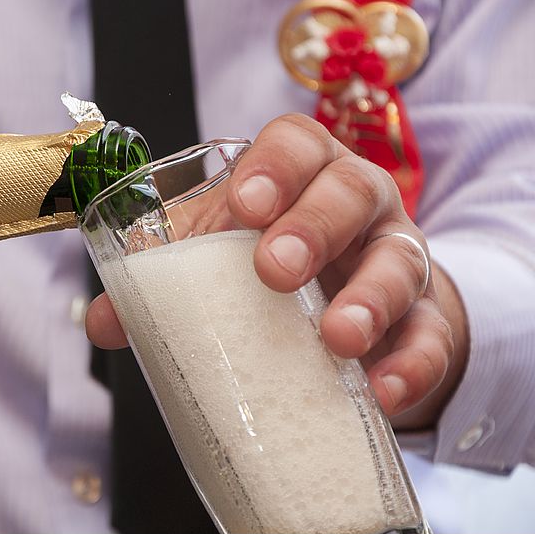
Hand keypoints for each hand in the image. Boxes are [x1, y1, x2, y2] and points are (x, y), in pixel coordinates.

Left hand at [86, 114, 468, 423]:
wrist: (361, 313)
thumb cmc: (277, 272)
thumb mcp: (222, 264)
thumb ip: (165, 283)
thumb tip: (104, 321)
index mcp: (303, 178)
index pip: (297, 143)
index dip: (275, 166)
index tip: (244, 204)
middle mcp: (357, 207)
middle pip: (351, 190)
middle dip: (314, 225)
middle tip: (275, 270)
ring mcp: (398, 259)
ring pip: (400, 259)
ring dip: (368, 298)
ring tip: (337, 339)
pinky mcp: (427, 320)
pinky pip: (430, 336)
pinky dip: (411, 362)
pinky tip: (381, 389)